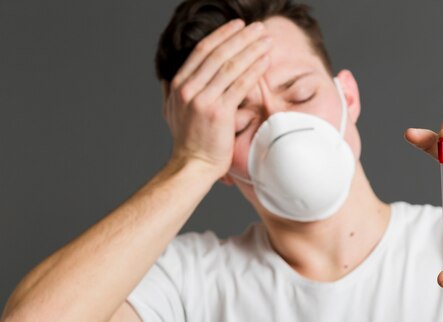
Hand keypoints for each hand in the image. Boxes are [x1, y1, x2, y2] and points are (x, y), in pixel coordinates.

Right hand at [163, 19, 271, 177]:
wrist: (192, 165)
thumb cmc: (187, 142)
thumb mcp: (170, 112)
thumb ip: (170, 92)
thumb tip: (167, 79)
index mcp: (178, 85)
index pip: (202, 51)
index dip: (222, 35)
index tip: (238, 27)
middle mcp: (188, 89)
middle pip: (218, 54)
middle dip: (241, 38)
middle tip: (258, 28)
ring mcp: (203, 100)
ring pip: (230, 66)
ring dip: (251, 50)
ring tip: (267, 40)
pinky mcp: (219, 112)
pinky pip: (239, 85)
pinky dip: (253, 70)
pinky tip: (265, 61)